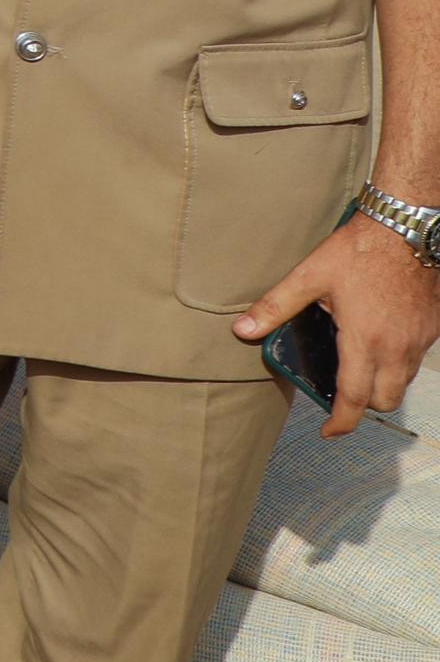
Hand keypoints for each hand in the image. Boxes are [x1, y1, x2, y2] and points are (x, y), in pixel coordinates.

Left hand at [238, 214, 439, 438]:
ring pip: (403, 383)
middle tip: (340, 395)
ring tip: (357, 370)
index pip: (354, 399)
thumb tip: (242, 330)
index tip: (328, 432)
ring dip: (382, 385)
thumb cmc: (357, 251)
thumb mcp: (309, 276)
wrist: (406, 228)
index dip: (341, 423)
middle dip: (362, 405)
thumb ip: (276, 307)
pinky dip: (398, 364)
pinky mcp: (432, 328)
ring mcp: (419, 340)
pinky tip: (379, 344)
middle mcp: (397, 348)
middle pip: (384, 400)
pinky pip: (416, 360)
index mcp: (365, 341)